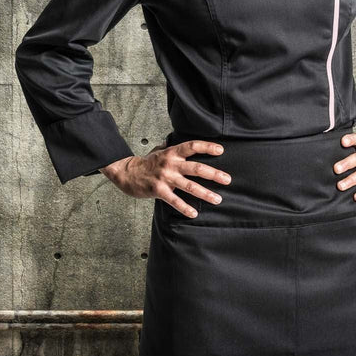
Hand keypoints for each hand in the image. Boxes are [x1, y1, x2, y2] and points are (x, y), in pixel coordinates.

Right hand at [101, 140, 231, 218]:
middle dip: (214, 174)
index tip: (221, 151)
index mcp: (172, 152)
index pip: (192, 146)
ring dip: (205, 193)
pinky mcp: (159, 190)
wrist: (127, 173)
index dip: (207, 147)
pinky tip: (194, 213)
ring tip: (217, 199)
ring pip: (189, 186)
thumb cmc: (146, 162)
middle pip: (196, 168)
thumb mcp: (159, 150)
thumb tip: (182, 143)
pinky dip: (185, 207)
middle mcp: (170, 164)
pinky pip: (174, 200)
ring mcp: (165, 177)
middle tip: (227, 179)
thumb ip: (172, 147)